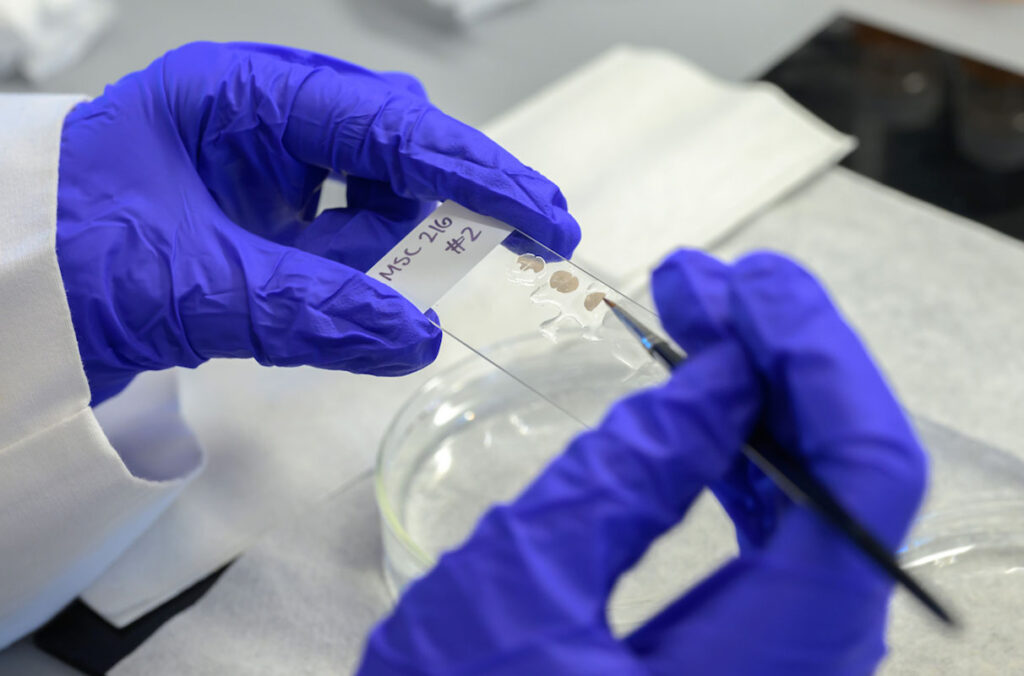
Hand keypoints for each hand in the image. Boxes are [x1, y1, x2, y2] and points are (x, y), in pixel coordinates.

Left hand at [56, 42, 579, 403]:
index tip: (544, 218)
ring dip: (401, 240)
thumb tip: (418, 337)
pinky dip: (362, 268)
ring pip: (370, 188)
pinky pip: (339, 229)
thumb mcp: (194, 286)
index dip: (476, 172)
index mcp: (239, 94)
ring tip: (401, 289)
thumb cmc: (67, 259)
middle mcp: (259, 114)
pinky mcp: (260, 209)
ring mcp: (260, 162)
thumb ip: (311, 311)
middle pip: (390, 143)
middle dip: (448, 198)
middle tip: (510, 246)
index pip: (386, 125)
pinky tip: (358, 295)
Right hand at [358, 250, 926, 674]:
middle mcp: (810, 665)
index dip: (817, 355)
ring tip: (693, 319)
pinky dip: (745, 459)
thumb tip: (717, 374)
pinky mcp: (754, 656)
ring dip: (763, 398)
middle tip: (703, 284)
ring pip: (820, 500)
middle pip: (852, 477)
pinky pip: (783, 539)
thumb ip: (628, 474)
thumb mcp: (522, 586)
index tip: (749, 283)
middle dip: (782, 358)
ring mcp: (787, 662)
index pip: (863, 476)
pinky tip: (700, 406)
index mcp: (774, 662)